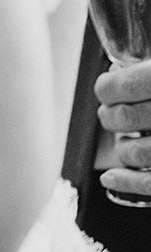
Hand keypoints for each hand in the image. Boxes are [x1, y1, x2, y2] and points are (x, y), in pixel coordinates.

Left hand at [97, 59, 150, 199]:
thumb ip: (145, 69)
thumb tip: (116, 69)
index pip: (123, 85)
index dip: (107, 88)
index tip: (106, 89)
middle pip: (125, 118)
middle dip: (111, 117)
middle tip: (113, 115)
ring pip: (136, 152)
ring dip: (122, 147)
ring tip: (126, 141)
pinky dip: (128, 182)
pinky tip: (111, 178)